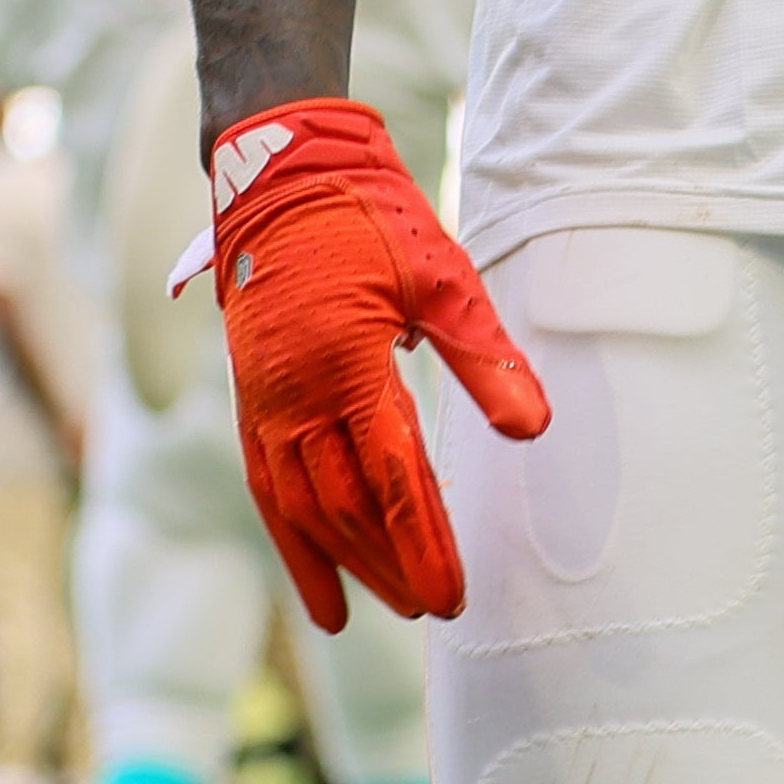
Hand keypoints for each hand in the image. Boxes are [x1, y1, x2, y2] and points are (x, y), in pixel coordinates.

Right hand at [198, 96, 550, 629]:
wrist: (285, 176)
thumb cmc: (373, 220)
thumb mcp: (444, 276)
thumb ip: (486, 357)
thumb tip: (532, 429)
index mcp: (346, 364)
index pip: (389, 477)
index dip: (421, 540)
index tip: (454, 591)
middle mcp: (293, 396)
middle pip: (343, 506)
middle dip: (392, 563)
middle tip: (439, 608)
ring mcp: (264, 404)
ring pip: (303, 508)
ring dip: (348, 564)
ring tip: (395, 606)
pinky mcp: (251, 405)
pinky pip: (270, 491)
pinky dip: (296, 546)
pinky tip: (325, 595)